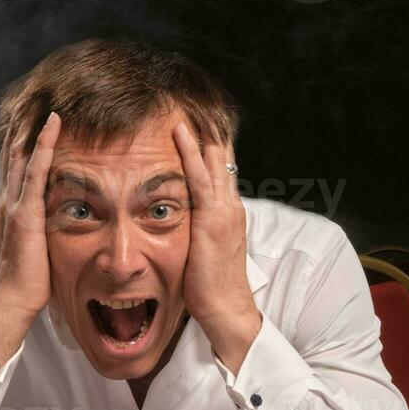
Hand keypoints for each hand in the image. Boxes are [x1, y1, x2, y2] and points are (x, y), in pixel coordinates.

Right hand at [0, 112, 61, 365]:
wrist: (8, 304)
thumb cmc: (25, 286)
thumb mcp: (33, 252)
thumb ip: (39, 233)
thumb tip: (53, 227)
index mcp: (9, 210)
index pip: (16, 167)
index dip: (24, 141)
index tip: (36, 118)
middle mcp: (7, 201)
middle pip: (15, 151)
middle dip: (26, 124)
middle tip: (40, 95)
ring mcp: (14, 204)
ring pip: (22, 153)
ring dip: (34, 124)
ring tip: (47, 95)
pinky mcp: (25, 213)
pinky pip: (35, 169)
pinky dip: (43, 144)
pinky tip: (53, 123)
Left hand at [172, 120, 261, 373]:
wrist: (226, 312)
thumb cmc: (211, 290)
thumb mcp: (203, 252)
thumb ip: (195, 232)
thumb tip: (177, 223)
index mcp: (228, 212)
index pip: (219, 168)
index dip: (208, 142)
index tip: (191, 118)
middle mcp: (230, 205)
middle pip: (220, 154)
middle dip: (204, 127)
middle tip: (185, 98)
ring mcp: (224, 210)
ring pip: (213, 158)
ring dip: (197, 130)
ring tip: (181, 101)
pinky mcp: (212, 219)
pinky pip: (200, 176)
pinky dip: (190, 151)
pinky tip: (180, 131)